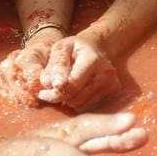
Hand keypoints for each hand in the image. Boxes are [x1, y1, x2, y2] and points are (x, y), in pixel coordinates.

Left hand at [0, 32, 119, 109]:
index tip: (42, 92)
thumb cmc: (74, 49)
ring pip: (81, 105)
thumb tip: (53, 85)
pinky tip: (77, 92)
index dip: (54, 91)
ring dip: (68, 100)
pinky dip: (78, 103)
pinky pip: (88, 107)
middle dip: (59, 97)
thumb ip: (56, 65)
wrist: (96, 48)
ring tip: (65, 89)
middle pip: (76, 97)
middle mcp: (106, 72)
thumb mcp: (60, 49)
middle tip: (50, 92)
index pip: (72, 84)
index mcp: (92, 59)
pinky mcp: (113, 91)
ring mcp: (112, 83)